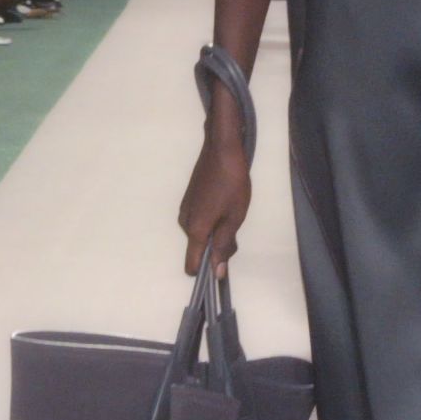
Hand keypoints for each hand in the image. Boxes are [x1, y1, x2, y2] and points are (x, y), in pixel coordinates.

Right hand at [176, 131, 250, 274]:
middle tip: (236, 227)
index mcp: (194, 229)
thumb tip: (217, 271)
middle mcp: (184, 222)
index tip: (222, 268)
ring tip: (232, 210)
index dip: (206, 271)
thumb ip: (224, 245)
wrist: (222, 149)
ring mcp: (185, 209)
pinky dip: (212, 219)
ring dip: (216, 230)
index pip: (191, 264)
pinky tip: (225, 203)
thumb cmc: (231, 182)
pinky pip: (199, 220)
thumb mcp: (234, 217)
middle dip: (217, 246)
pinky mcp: (189, 199)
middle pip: (199, 248)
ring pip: (201, 233)